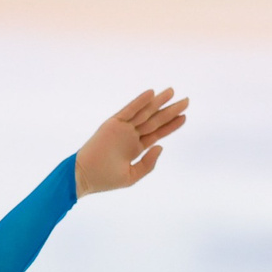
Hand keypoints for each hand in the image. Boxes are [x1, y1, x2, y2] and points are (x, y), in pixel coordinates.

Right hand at [74, 87, 188, 196]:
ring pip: (144, 112)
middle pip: (155, 120)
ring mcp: (122, 128)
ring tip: (172, 92)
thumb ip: (148, 163)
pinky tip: (151, 94)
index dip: (171, 125)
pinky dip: (139, 101)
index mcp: (136, 148)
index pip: (157, 133)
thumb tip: (161, 146)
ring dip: (158, 102)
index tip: (184, 117)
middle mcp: (131, 136)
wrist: (85, 177)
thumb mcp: (132, 175)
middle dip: (170, 111)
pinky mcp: (113, 124)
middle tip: (186, 101)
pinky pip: (129, 110)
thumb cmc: (106, 179)